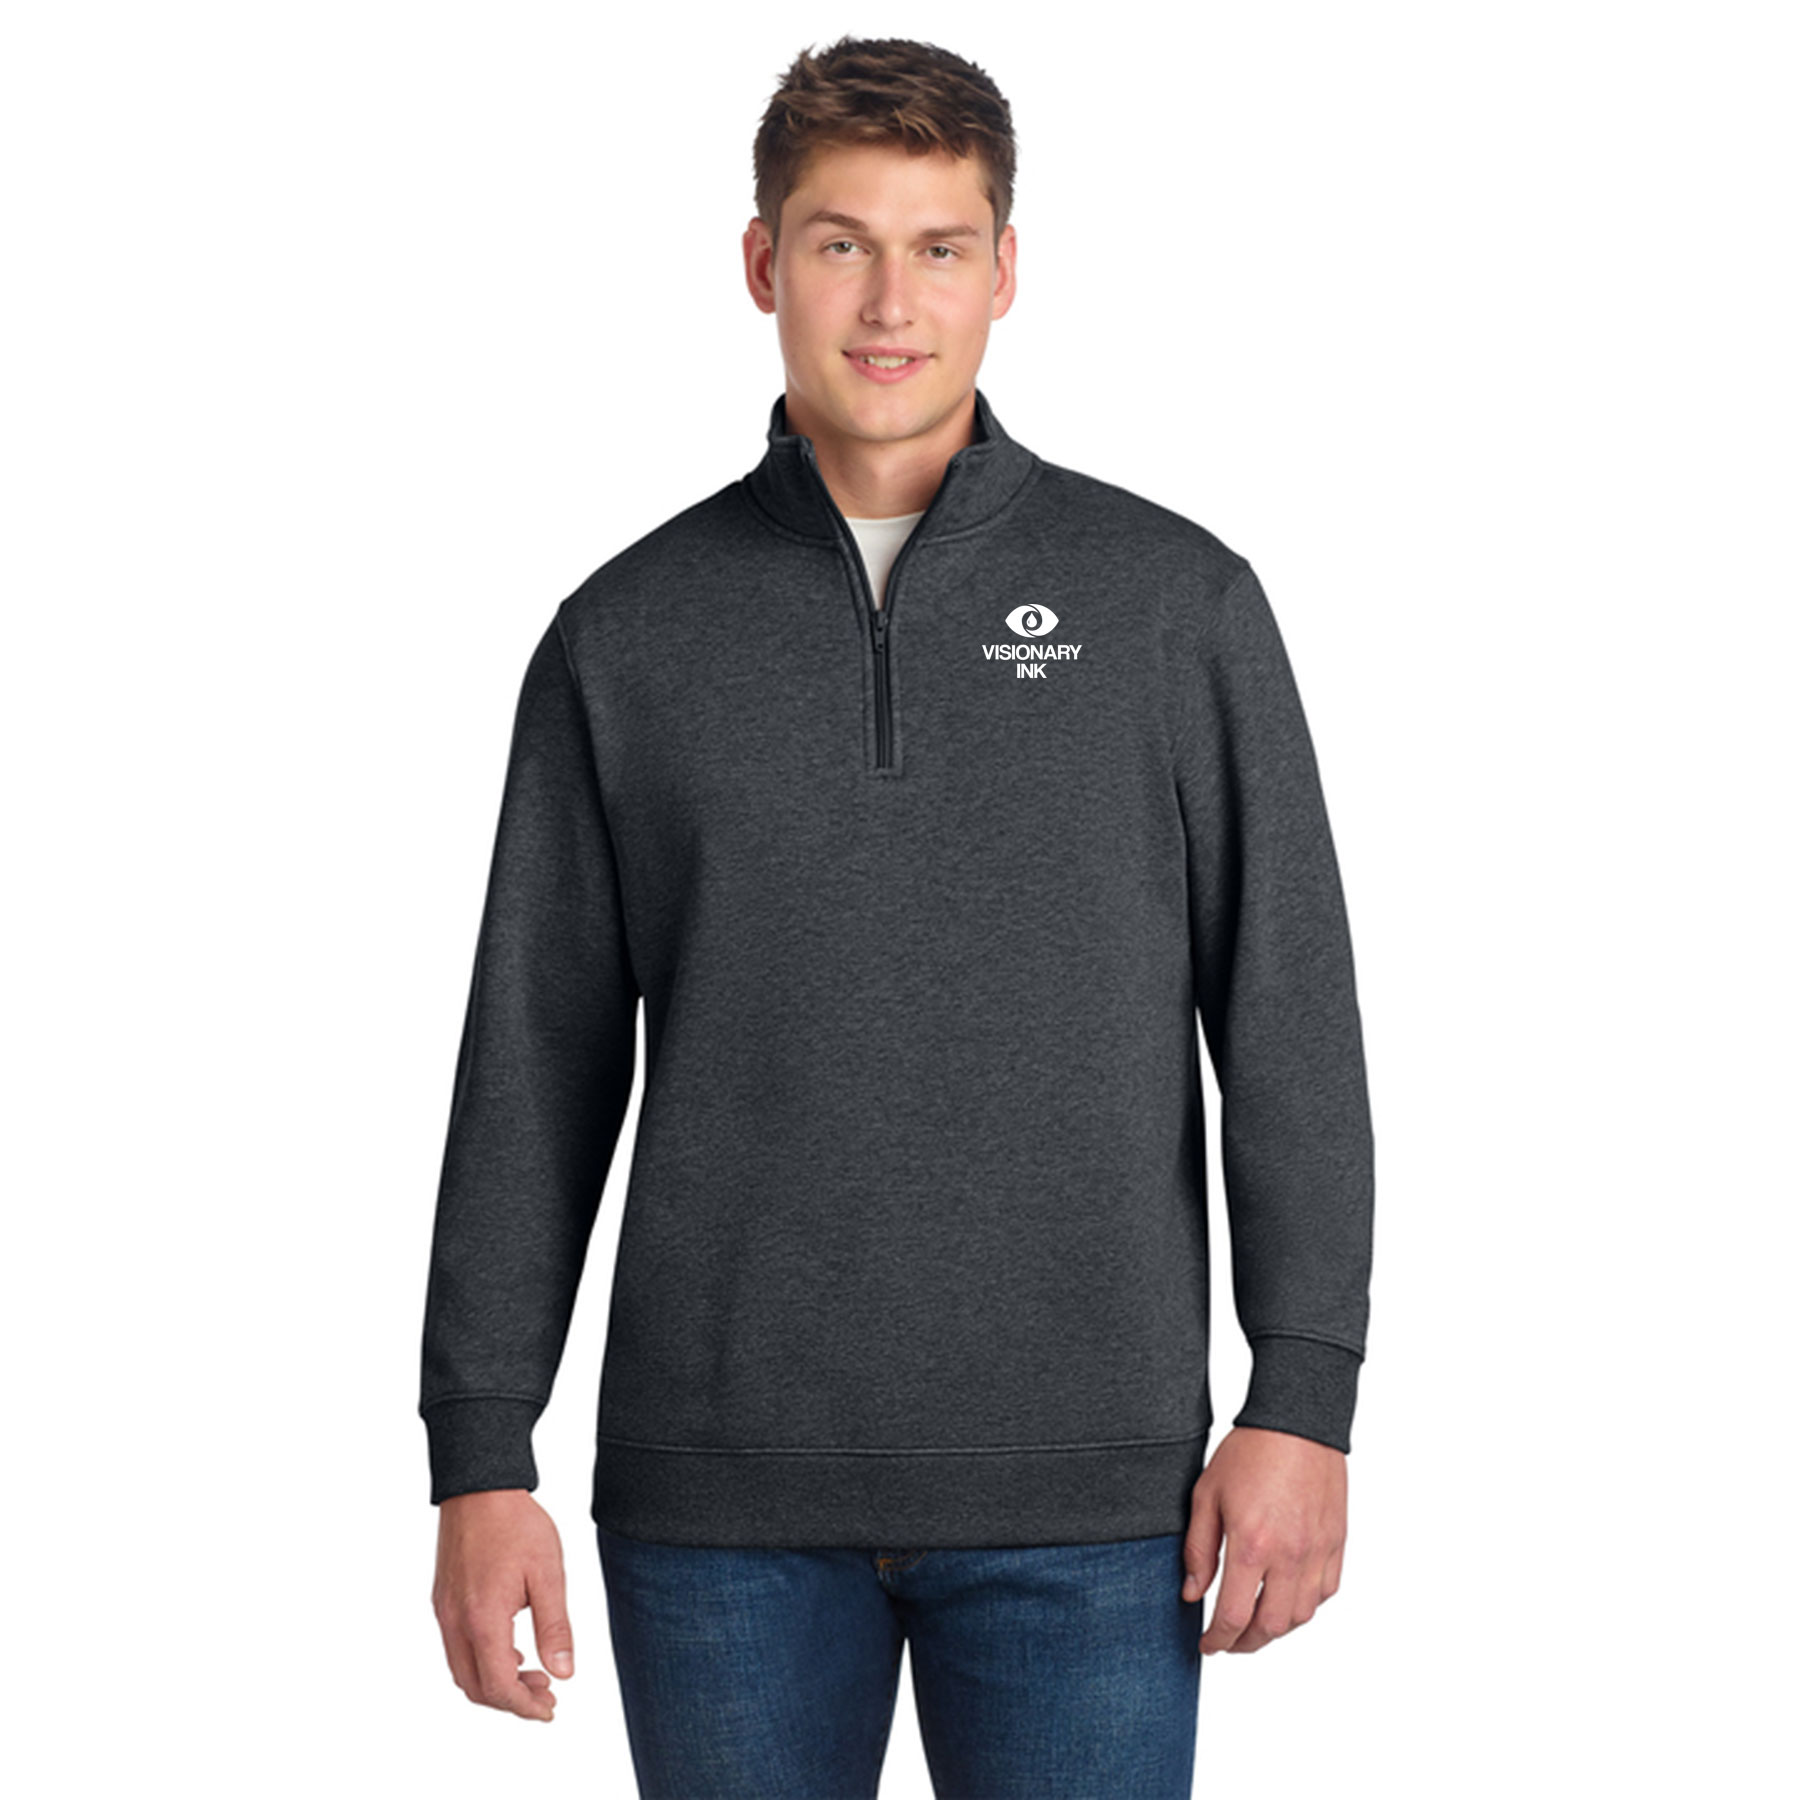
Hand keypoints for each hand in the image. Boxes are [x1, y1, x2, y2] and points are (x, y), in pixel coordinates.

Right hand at [432, 1488, 573, 1720]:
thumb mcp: (548, 1574)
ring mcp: (444, 1612)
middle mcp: (455, 1622)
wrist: (480, 1487)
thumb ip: (555, 1627)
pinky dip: (482, 1661)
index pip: (498, 1687)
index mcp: (483, 1619)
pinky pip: (456, 1648)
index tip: (550, 1709)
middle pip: (475, 1688)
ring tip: (533, 1674)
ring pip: (462, 1671)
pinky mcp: (443, 1600)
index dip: (524, 1707)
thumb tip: (563, 1673)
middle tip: (546, 1696)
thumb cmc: (517, 1525)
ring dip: (495, 1683)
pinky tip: (511, 1649)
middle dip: (511, 1701)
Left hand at [1182, 1426, 1346, 1654]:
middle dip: (1246, 1644)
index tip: (1207, 1646)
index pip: (1234, 1615)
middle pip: (1271, 1627)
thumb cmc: (1249, 1452)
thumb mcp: (1207, 1494)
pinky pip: (1325, 1592)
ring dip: (1276, 1629)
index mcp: (1251, 1544)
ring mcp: (1317, 1551)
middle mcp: (1289, 1555)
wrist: (1297, 1423)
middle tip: (1228, 1642)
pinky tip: (1286, 1599)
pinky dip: (1305, 1606)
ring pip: (1301, 1616)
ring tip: (1255, 1625)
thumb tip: (1192, 1593)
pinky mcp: (1336, 1543)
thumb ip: (1198, 1549)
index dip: (1217, 1640)